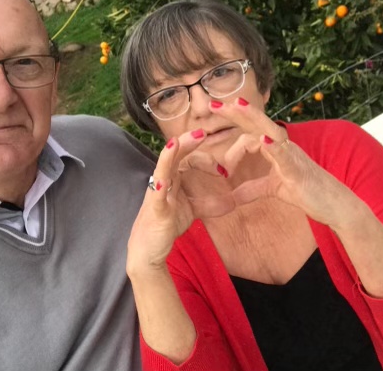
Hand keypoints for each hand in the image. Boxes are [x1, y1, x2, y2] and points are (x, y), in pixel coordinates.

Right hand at [126, 129, 233, 274]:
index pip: (190, 158)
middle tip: (203, 133)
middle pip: (175, 154)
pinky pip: (157, 195)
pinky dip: (160, 185)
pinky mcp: (155, 209)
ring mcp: (157, 193)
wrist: (148, 249)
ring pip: (162, 168)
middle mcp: (164, 180)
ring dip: (170, 155)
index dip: (207, 160)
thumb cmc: (168, 224)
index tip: (225, 172)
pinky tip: (164, 180)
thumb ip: (211, 204)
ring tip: (177, 142)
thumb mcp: (194, 210)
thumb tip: (234, 200)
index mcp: (174, 177)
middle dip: (188, 142)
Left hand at [211, 98, 354, 228]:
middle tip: (213, 104)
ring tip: (237, 105)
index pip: (250, 133)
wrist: (336, 206)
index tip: (216, 149)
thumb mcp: (274, 190)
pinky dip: (274, 146)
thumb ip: (253, 189)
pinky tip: (263, 139)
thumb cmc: (308, 193)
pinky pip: (285, 155)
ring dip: (253, 117)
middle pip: (258, 123)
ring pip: (271, 130)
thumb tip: (232, 196)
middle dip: (236, 112)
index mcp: (277, 148)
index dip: (232, 139)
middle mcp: (285, 146)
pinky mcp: (299, 169)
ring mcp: (293, 155)